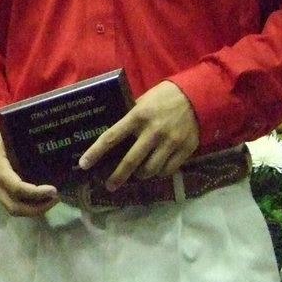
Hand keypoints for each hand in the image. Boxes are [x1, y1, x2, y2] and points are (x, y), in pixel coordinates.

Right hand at [0, 127, 57, 216]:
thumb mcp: (10, 135)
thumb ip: (25, 143)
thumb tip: (51, 144)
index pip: (16, 187)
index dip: (36, 192)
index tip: (53, 190)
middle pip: (14, 207)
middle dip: (38, 208)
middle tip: (55, 198)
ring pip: (14, 210)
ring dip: (35, 209)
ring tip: (52, 200)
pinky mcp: (0, 194)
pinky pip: (14, 205)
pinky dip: (30, 206)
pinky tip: (43, 199)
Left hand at [78, 80, 199, 189]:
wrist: (198, 96)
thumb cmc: (164, 97)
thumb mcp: (143, 101)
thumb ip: (130, 117)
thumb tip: (115, 134)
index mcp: (137, 116)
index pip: (111, 137)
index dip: (95, 152)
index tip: (84, 164)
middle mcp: (152, 131)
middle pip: (130, 161)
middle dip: (118, 176)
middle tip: (109, 186)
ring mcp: (170, 142)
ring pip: (150, 170)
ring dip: (140, 175)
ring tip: (137, 174)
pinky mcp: (185, 150)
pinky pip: (168, 170)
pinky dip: (159, 173)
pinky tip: (156, 169)